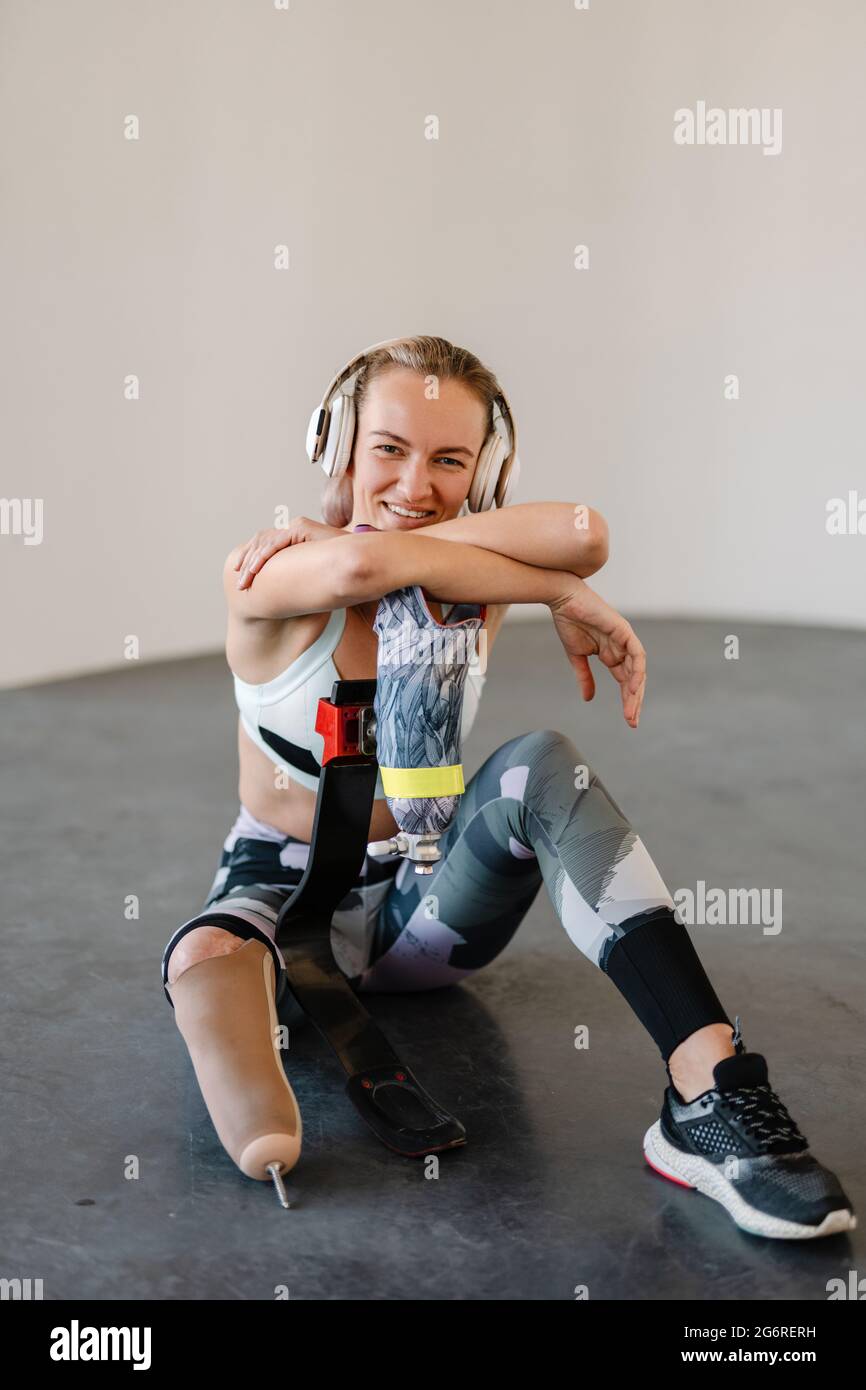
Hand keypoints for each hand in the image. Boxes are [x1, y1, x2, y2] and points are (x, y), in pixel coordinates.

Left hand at [233, 517, 344, 587]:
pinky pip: (276, 543)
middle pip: (260, 543)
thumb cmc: (337, 568)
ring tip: (245, 580)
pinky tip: (255, 569)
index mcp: (292, 537)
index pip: (264, 546)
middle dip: (246, 563)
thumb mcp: (309, 572)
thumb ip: (296, 574)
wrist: (357, 558)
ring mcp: (295, 527)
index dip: (250, 560)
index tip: (241, 577)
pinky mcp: (300, 528)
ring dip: (251, 563)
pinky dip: (263, 556)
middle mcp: (291, 529)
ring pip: (264, 543)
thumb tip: (283, 590)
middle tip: (240, 583)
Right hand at [548, 579, 645, 727]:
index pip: (625, 681)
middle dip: (634, 700)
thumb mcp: (577, 657)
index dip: (628, 700)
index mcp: (612, 654)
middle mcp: (622, 648)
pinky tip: (633, 687)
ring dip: (636, 691)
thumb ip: (585, 677)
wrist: (563, 600)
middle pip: (634, 679)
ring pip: (638, 669)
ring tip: (632, 710)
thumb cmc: (568, 622)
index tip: (628, 720)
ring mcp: (625, 639)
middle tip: (632, 721)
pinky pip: (637, 654)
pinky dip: (637, 671)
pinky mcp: (624, 630)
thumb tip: (589, 699)